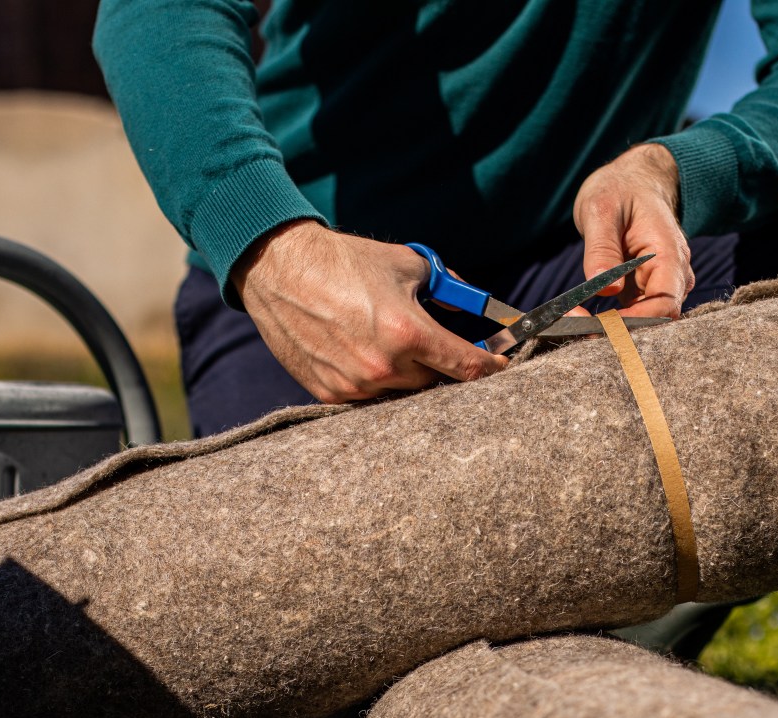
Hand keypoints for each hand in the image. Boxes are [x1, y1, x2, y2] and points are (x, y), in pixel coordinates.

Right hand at [230, 221, 507, 402]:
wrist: (278, 268)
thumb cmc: (344, 261)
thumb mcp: (407, 264)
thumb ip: (447, 287)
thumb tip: (473, 304)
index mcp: (408, 333)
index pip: (466, 367)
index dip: (489, 368)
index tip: (499, 366)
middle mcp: (384, 366)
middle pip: (434, 382)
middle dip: (438, 364)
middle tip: (432, 344)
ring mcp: (356, 385)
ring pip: (402, 393)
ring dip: (406, 373)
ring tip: (389, 342)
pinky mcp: (330, 393)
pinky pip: (370, 397)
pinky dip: (376, 380)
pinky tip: (364, 353)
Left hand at [573, 143, 694, 318]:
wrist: (631, 181)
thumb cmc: (619, 188)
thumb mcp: (602, 209)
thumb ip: (603, 248)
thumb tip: (607, 290)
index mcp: (668, 254)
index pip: (664, 304)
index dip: (634, 323)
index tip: (598, 325)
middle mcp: (672, 275)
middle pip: (656, 320)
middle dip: (619, 332)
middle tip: (576, 327)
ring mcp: (659, 285)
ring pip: (644, 323)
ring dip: (612, 331)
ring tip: (574, 324)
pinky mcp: (643, 292)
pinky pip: (632, 317)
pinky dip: (609, 324)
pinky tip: (582, 320)